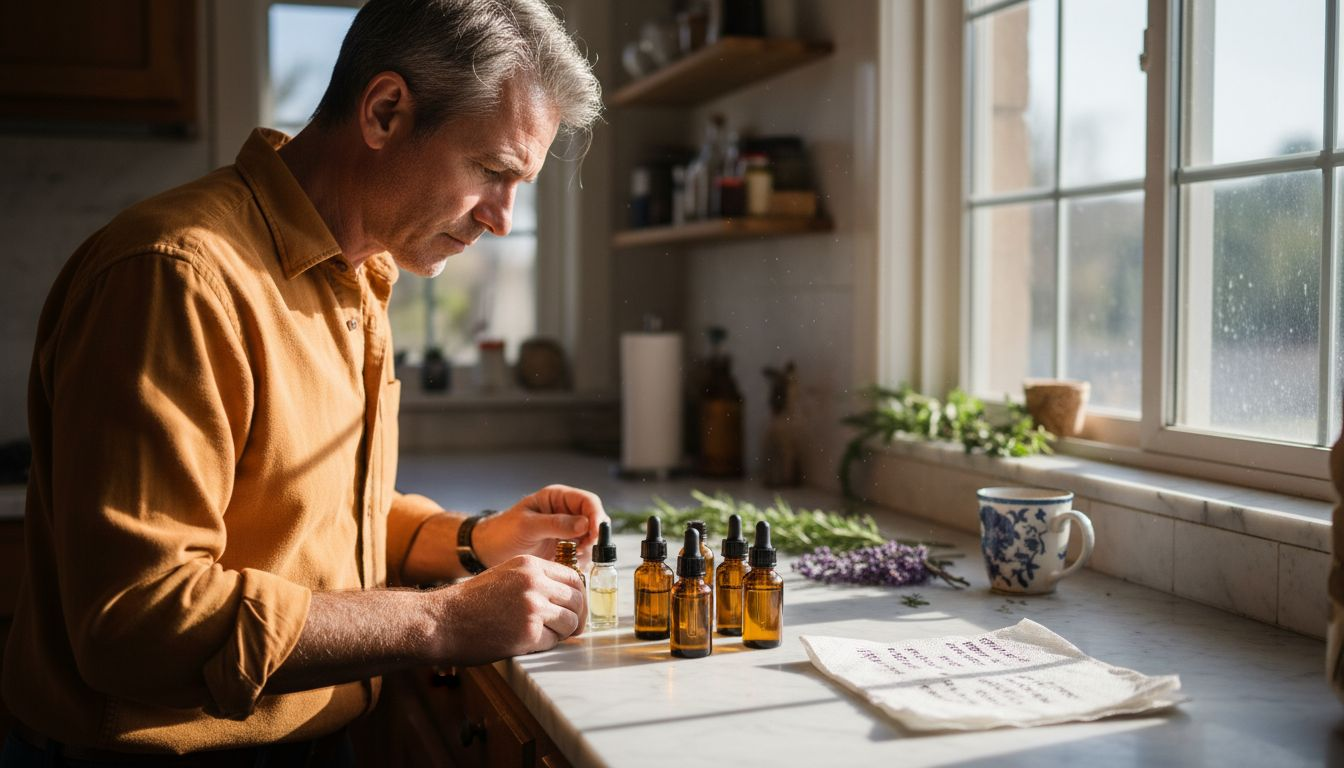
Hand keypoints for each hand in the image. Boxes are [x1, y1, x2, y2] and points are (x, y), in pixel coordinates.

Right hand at [430, 555, 585, 663]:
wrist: (441, 622)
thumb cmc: (469, 603)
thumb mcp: (504, 576)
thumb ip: (533, 581)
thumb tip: (563, 595)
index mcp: (530, 565)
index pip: (573, 577)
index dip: (577, 596)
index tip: (574, 609)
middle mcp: (534, 582)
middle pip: (578, 600)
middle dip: (576, 617)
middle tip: (570, 629)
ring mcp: (533, 607)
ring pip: (570, 622)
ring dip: (562, 633)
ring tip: (544, 636)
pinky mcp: (528, 633)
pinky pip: (553, 641)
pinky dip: (545, 646)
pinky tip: (527, 643)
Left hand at [472, 485, 608, 568]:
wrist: (488, 551)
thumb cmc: (503, 532)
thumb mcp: (527, 526)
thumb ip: (555, 523)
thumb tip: (585, 523)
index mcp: (557, 498)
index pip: (588, 501)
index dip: (596, 515)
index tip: (595, 534)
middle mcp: (566, 512)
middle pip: (594, 520)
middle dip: (593, 536)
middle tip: (583, 550)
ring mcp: (567, 532)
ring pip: (591, 539)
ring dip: (587, 551)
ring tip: (571, 559)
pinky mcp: (565, 549)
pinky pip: (582, 554)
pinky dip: (580, 561)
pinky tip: (568, 566)